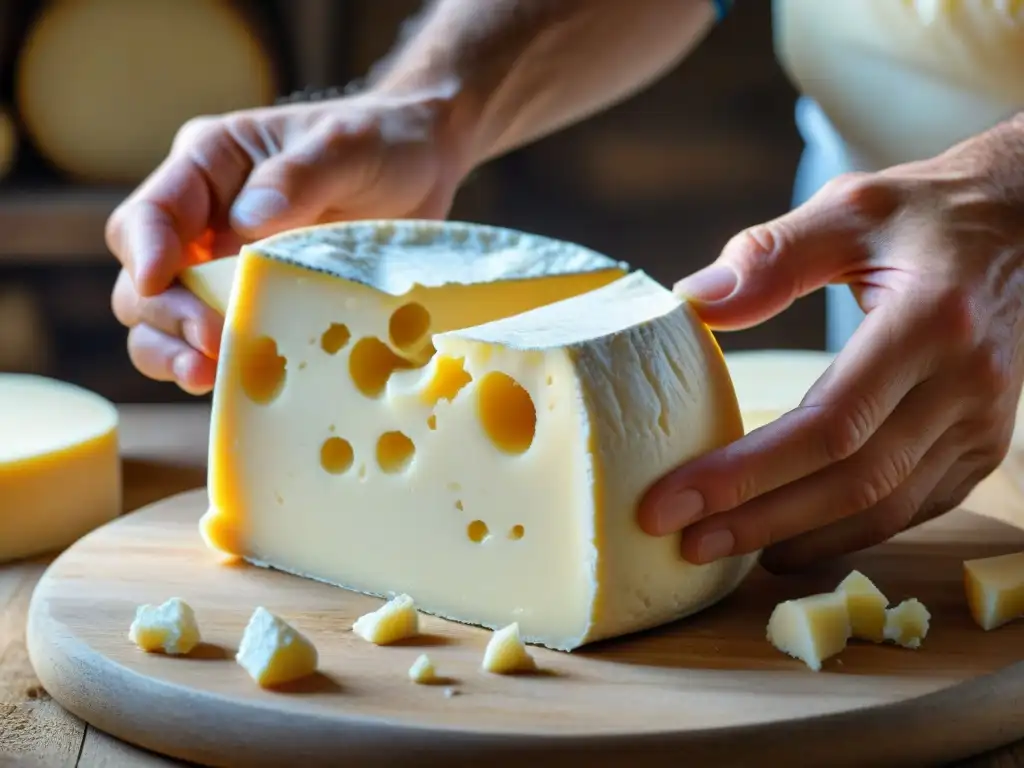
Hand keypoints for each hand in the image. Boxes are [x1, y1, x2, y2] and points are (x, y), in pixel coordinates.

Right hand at [107, 83, 468, 393]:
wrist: (423, 170)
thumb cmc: (379, 143)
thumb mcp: (345, 147)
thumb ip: (298, 178)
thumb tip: (248, 220)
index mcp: (209, 168)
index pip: (149, 214)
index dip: (145, 251)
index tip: (160, 283)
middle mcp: (205, 223)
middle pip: (146, 281)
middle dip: (168, 316)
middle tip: (211, 342)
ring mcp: (227, 271)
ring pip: (168, 323)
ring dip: (177, 353)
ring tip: (206, 377)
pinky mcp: (260, 307)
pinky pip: (222, 346)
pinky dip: (222, 368)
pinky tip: (240, 386)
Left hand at [639, 114, 1023, 571]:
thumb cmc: (928, 215)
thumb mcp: (850, 210)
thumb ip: (772, 254)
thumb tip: (694, 302)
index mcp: (929, 323)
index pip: (827, 425)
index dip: (744, 474)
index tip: (671, 501)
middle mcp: (966, 384)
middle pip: (852, 482)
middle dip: (759, 520)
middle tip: (684, 543)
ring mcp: (983, 423)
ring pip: (886, 508)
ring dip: (801, 538)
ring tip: (725, 550)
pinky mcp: (984, 444)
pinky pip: (914, 505)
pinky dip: (851, 531)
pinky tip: (794, 538)